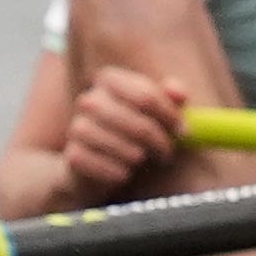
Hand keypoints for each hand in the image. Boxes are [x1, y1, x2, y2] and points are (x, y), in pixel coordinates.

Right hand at [53, 68, 190, 199]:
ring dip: (135, 154)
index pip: (145, 94)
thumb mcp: (159, 112)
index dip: (168, 114)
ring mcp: (78, 127)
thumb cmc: (138, 133)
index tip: (182, 130)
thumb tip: (178, 94)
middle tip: (168, 151)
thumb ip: (171, 99)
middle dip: (155, 137)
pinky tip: (124, 173)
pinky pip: (97, 163)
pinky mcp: (73, 155)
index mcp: (112, 82)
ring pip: (111, 140)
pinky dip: (115, 171)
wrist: (103, 166)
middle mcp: (90, 101)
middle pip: (129, 117)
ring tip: (143, 160)